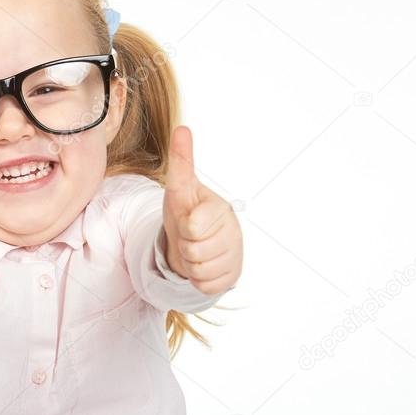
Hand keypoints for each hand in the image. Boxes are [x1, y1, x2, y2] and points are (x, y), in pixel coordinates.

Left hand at [162, 125, 242, 294]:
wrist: (196, 240)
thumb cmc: (188, 210)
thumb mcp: (180, 187)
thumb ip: (181, 160)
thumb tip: (182, 128)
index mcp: (220, 209)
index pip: (193, 227)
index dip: (184, 227)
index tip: (189, 219)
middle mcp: (233, 232)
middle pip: (193, 251)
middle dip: (184, 246)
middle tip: (190, 236)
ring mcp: (235, 255)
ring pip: (198, 270)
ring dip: (189, 263)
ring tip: (195, 248)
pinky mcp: (232, 277)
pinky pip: (205, 286)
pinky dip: (198, 279)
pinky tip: (203, 264)